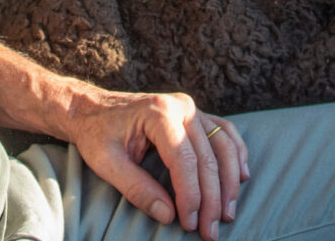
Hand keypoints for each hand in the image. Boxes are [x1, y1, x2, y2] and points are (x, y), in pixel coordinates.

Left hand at [68, 87, 249, 240]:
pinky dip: (236, 154)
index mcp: (157, 112)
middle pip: (207, 156)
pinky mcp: (194, 113)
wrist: (92, 108)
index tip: (190, 224)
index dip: (191, 195)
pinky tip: (242, 176)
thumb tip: (168, 215)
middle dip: (213, 198)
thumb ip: (137, 188)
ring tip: (227, 213)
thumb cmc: (97, 134)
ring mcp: (189, 107)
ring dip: (230, 181)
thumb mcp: (107, 163)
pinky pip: (224, 131)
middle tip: (212, 231)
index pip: (184, 159)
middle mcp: (180, 106)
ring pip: (223, 144)